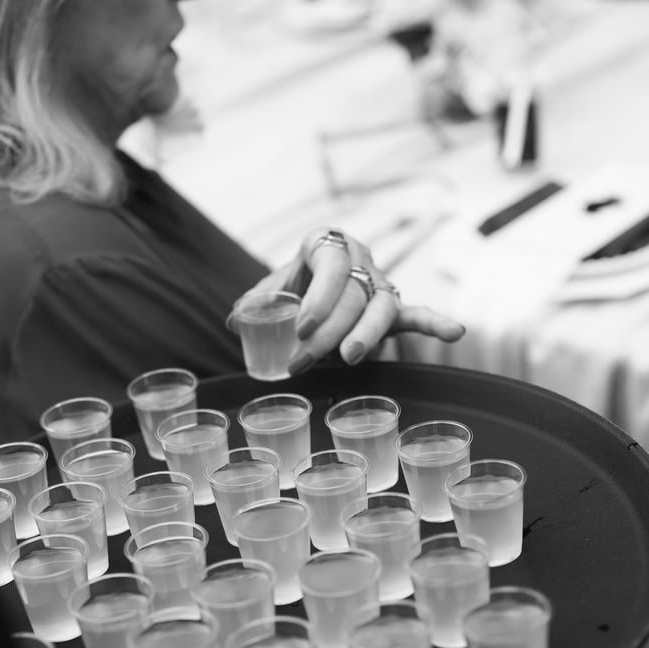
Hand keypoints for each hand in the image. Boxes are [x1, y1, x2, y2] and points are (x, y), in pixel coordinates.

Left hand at [240, 226, 464, 374]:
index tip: (302, 327)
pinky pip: (416, 314)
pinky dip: (435, 323)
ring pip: (381, 307)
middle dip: (328, 333)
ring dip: (366, 335)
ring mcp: (379, 282)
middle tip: (302, 361)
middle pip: (352, 296)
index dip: (319, 297)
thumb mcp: (272, 287)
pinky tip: (455, 332)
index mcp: (326, 243)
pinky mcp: (393, 306)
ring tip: (350, 359)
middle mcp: (358, 257)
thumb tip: (235, 321)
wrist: (313, 284)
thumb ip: (256, 301)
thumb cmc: (293, 285)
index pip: (330, 265)